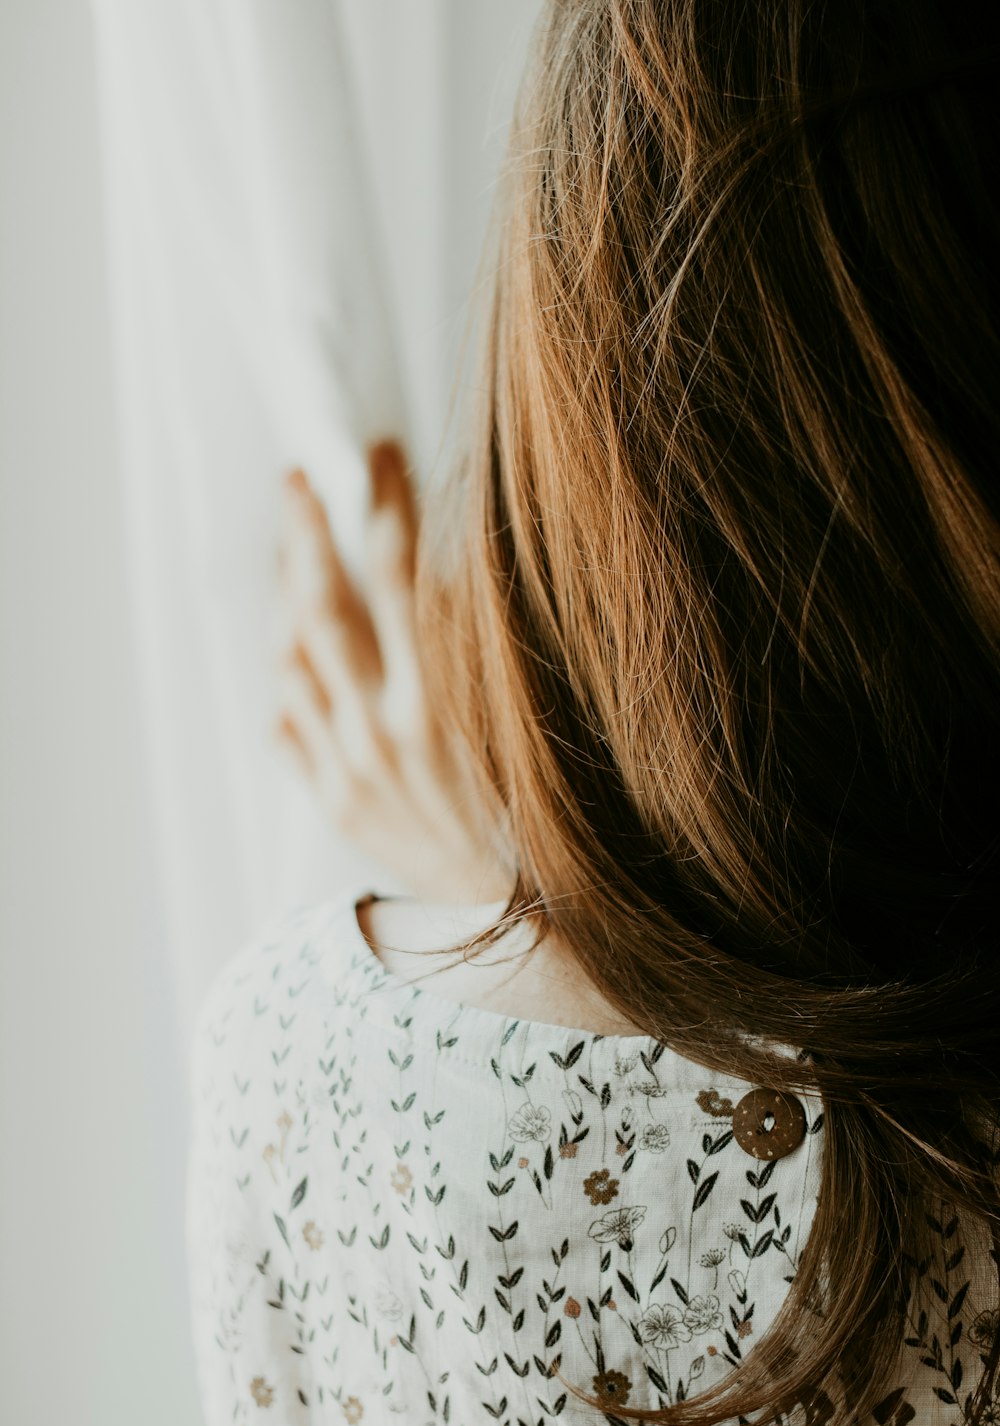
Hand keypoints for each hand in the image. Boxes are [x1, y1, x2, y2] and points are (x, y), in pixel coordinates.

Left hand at [273, 443, 510, 902]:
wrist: (523, 916)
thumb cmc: (546, 809)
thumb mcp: (530, 715)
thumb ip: (482, 641)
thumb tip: (443, 561)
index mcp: (441, 699)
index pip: (398, 574)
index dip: (385, 504)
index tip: (377, 457)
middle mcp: (383, 731)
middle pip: (322, 607)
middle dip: (305, 534)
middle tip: (296, 484)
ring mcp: (349, 770)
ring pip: (292, 664)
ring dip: (287, 602)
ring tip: (293, 561)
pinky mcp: (335, 803)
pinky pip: (286, 729)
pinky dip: (286, 685)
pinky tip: (294, 660)